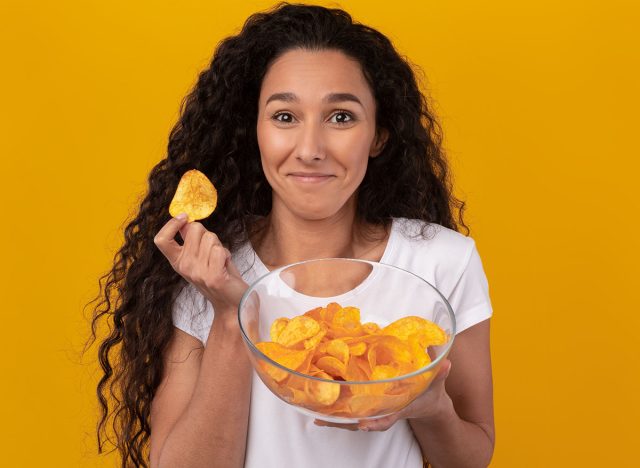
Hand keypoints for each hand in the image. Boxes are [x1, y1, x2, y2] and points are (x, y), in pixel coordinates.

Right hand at [153, 214, 248, 314]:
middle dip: (208, 234)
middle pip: (194, 229)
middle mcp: (184, 267)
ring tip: (220, 261)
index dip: (171, 224)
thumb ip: (192, 241)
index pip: (161, 240)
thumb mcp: (200, 257)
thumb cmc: (218, 275)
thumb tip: (186, 221)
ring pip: (210, 237)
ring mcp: (197, 273)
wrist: (232, 302)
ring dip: (219, 246)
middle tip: (213, 251)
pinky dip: (226, 254)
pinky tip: (225, 266)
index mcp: (178, 262)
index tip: (183, 218)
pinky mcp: (213, 277)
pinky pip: (220, 250)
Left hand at [314, 359, 451, 431]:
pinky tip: (320, 410)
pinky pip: (352, 411)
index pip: (388, 417)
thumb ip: (439, 373)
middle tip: (325, 419)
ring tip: (316, 416)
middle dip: (345, 422)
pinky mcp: (370, 405)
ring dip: (336, 419)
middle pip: (363, 421)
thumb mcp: (436, 382)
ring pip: (355, 419)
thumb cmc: (430, 392)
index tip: (364, 424)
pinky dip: (337, 411)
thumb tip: (446, 362)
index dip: (376, 422)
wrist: (428, 404)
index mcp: (400, 407)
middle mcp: (385, 411)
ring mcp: (377, 410)